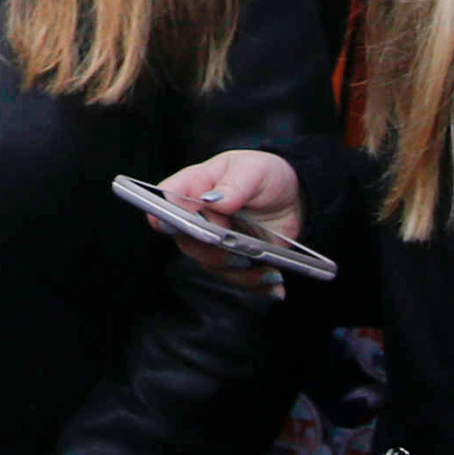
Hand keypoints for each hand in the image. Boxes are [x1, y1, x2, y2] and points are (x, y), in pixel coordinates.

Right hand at [155, 148, 305, 294]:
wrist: (290, 196)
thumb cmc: (263, 174)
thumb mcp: (253, 170)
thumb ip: (233, 184)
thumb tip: (212, 200)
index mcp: (195, 187)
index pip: (167, 199)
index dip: (163, 213)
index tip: (173, 224)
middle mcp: (199, 217)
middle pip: (187, 240)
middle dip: (210, 250)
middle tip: (236, 249)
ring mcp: (215, 241)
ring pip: (212, 265)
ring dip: (238, 272)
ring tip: (265, 267)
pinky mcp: (234, 260)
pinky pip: (237, 279)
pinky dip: (256, 284)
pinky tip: (273, 279)